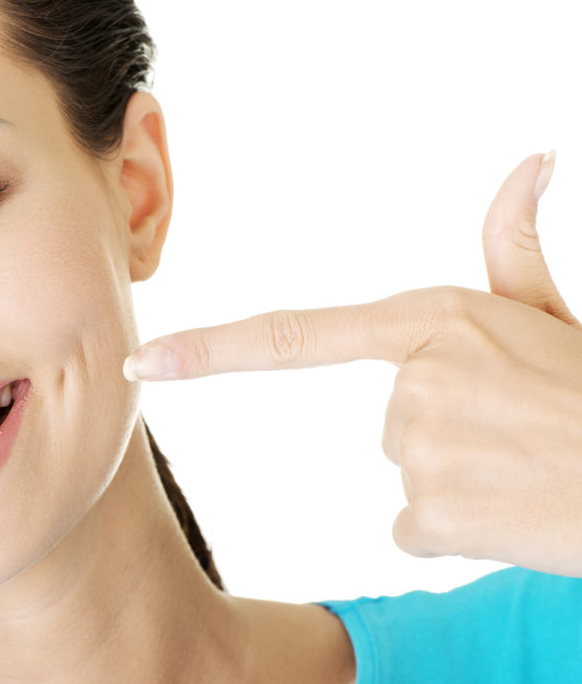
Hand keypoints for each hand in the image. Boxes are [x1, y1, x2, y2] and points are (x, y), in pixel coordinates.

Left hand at [125, 152, 581, 576]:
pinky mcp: (430, 512)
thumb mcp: (555, 313)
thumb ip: (514, 244)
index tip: (142, 360)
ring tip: (524, 465)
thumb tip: (534, 156)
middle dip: (442, 432)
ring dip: (457, 478)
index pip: (292, 335)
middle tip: (517, 431)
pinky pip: (412, 527)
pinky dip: (454, 527)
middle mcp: (411, 381)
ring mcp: (417, 447)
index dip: (209, 349)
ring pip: (403, 473)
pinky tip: (510, 509)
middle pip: (387, 421)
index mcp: (428, 323)